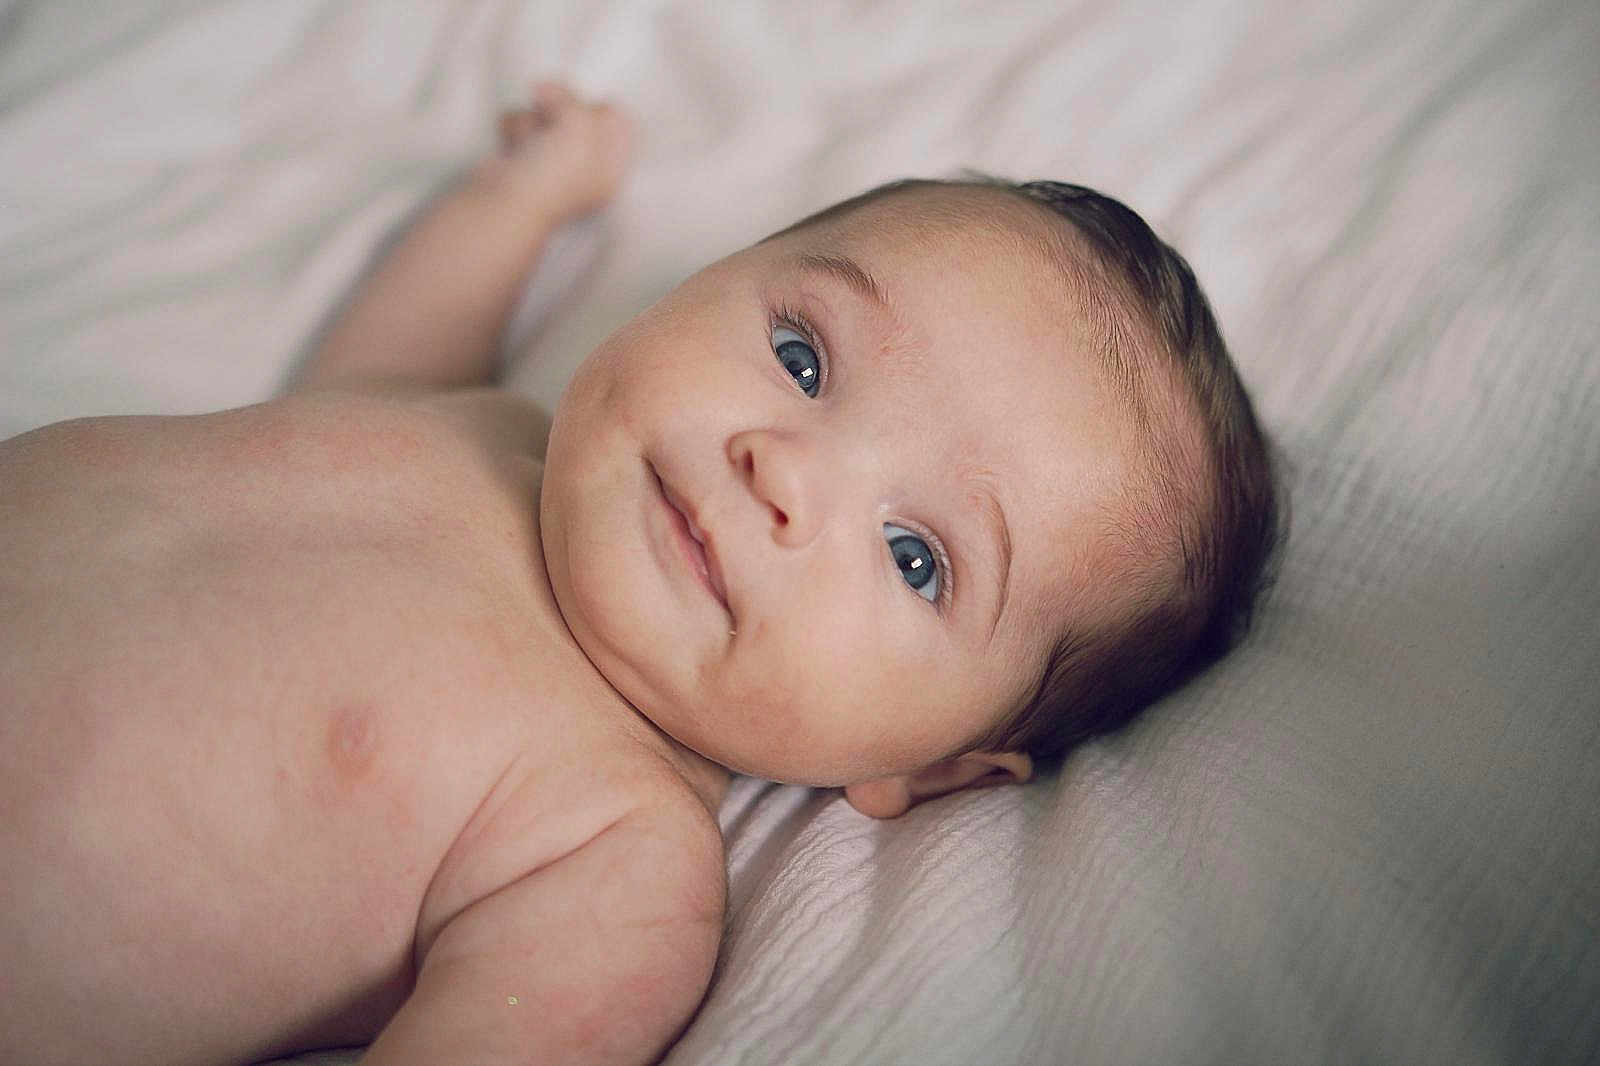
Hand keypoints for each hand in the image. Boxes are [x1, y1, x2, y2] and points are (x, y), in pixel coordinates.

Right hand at [485, 82, 632, 220]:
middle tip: (549, 114)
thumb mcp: (579, 127)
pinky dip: (515, 130)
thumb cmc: (553, 174)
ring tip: (529, 141)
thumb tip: (544, 89)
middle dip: (560, 109)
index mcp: (611, 169)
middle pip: (580, 114)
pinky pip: (522, 125)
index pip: (618, 122)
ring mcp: (552, 165)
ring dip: (533, 121)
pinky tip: (512, 148)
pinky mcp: (521, 160)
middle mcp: (585, 169)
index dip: (600, 109)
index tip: (585, 110)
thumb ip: (571, 99)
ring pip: (547, 115)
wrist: (504, 206)